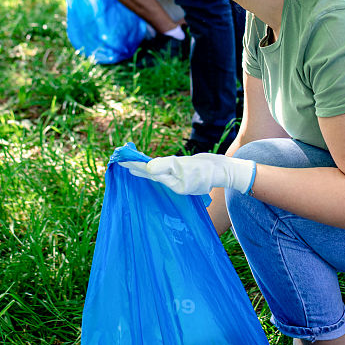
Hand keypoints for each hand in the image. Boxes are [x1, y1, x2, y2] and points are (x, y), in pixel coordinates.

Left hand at [120, 153, 256, 195]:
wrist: (223, 170)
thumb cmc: (206, 170)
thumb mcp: (186, 167)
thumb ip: (166, 167)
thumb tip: (148, 168)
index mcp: (172, 183)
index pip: (150, 174)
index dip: (136, 166)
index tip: (122, 162)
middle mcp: (173, 183)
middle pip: (151, 175)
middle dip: (136, 168)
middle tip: (120, 161)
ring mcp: (178, 180)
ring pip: (157, 174)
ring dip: (144, 169)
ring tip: (130, 165)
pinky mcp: (182, 175)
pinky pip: (165, 171)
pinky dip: (156, 168)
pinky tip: (150, 167)